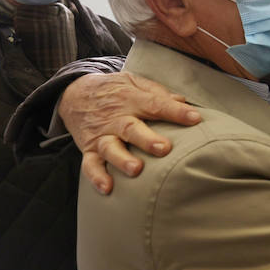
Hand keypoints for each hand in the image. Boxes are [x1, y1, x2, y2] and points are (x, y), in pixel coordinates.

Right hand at [58, 72, 201, 193]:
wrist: (73, 94)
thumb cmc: (113, 91)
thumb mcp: (133, 82)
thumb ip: (157, 92)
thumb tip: (183, 102)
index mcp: (130, 99)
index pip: (155, 104)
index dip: (176, 112)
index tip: (195, 119)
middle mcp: (115, 118)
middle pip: (131, 128)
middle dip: (147, 139)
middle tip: (164, 148)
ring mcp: (101, 135)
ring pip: (110, 148)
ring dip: (122, 160)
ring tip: (136, 170)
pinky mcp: (88, 149)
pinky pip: (90, 165)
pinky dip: (97, 177)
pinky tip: (107, 188)